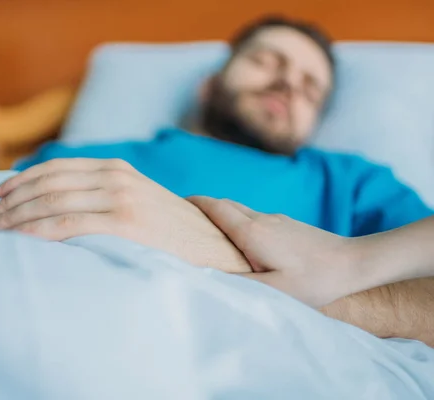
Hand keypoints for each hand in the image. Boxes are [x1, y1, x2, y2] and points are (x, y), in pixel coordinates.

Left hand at [0, 158, 250, 273]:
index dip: (21, 181)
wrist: (220, 248)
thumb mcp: (140, 202)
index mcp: (117, 170)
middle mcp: (115, 177)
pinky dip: (36, 231)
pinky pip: (66, 224)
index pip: (56, 169)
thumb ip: (105, 198)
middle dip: (10, 203)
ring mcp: (119, 198)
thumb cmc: (175, 234)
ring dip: (15, 218)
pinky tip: (18, 240)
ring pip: (50, 203)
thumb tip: (65, 209)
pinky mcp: (124, 222)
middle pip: (47, 185)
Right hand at [189, 196, 358, 307]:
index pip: (216, 208)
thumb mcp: (275, 290)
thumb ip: (239, 283)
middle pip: (225, 204)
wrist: (354, 262)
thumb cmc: (314, 280)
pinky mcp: (288, 225)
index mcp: (252, 232)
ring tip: (209, 230)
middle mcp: (262, 220)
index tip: (177, 203)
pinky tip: (243, 241)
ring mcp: (277, 219)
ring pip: (241, 210)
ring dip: (222, 214)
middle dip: (203, 207)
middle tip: (186, 217)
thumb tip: (207, 275)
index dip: (194, 203)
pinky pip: (255, 217)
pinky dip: (239, 221)